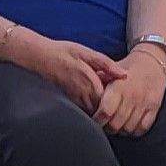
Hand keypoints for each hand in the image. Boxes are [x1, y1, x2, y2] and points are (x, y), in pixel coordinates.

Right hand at [5, 30, 119, 111]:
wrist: (39, 57)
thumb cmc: (63, 52)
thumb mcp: (86, 52)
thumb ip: (106, 64)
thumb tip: (125, 75)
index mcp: (90, 82)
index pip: (111, 101)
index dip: (120, 101)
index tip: (126, 96)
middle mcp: (83, 95)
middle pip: (103, 111)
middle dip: (112, 109)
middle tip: (121, 103)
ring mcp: (75, 100)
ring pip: (94, 113)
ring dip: (102, 110)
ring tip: (111, 104)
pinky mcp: (69, 101)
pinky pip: (84, 111)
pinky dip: (92, 109)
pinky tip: (95, 100)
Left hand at [95, 42, 165, 136]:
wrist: (153, 63)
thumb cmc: (128, 67)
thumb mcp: (111, 68)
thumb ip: (98, 79)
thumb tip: (84, 89)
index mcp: (119, 86)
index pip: (105, 111)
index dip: (97, 120)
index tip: (93, 120)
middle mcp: (132, 96)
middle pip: (116, 124)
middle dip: (107, 128)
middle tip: (103, 125)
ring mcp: (144, 104)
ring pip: (128, 128)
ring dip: (119, 131)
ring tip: (115, 126)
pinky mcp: (154, 108)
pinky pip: (142, 128)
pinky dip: (134, 131)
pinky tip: (128, 126)